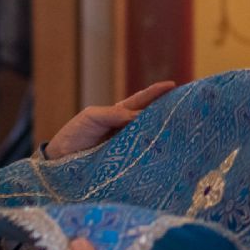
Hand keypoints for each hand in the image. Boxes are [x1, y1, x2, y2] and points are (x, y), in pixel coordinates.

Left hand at [44, 81, 175, 159]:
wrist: (60, 162)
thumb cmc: (74, 135)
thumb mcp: (92, 117)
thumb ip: (115, 114)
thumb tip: (141, 116)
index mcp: (119, 115)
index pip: (141, 101)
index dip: (157, 92)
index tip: (174, 85)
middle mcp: (127, 130)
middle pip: (152, 118)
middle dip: (169, 112)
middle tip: (189, 107)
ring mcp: (129, 147)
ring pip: (151, 137)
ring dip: (166, 134)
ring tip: (185, 130)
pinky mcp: (128, 164)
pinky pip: (145, 156)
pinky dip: (156, 154)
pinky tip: (168, 154)